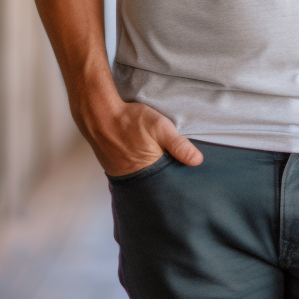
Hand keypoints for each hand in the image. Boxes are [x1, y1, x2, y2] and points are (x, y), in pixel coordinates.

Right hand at [77, 96, 203, 176]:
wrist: (100, 114)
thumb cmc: (131, 120)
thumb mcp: (161, 127)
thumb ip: (179, 145)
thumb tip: (198, 161)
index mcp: (146, 172)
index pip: (166, 183)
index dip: (175, 177)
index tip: (185, 174)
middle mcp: (131, 178)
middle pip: (153, 182)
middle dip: (163, 176)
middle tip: (171, 166)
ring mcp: (119, 174)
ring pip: (140, 177)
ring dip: (149, 171)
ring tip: (158, 162)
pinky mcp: (112, 167)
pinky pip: (128, 171)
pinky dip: (137, 167)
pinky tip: (141, 157)